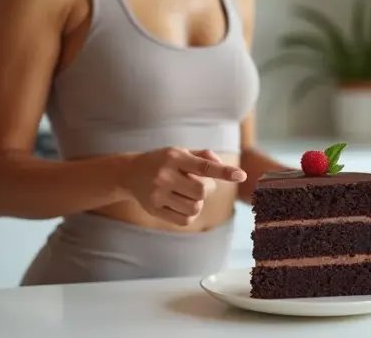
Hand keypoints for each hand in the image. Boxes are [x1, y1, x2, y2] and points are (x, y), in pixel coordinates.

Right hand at [123, 147, 246, 225]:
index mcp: (174, 156)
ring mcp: (157, 193)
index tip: (241, 175)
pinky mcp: (154, 209)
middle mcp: (164, 175)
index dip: (224, 172)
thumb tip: (221, 166)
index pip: (203, 166)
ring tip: (187, 194)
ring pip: (194, 207)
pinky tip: (181, 204)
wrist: (129, 173)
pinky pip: (184, 220)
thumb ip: (202, 156)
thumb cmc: (162, 161)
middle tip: (200, 184)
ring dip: (197, 203)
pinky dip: (189, 214)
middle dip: (207, 190)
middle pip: (202, 191)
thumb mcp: (180, 151)